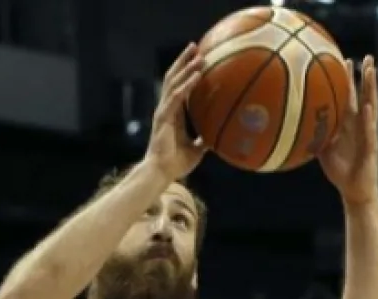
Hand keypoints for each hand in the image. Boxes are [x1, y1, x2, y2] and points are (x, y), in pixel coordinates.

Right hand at [146, 43, 206, 179]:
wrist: (162, 173)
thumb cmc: (176, 163)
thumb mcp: (197, 149)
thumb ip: (203, 140)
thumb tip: (215, 138)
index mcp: (174, 113)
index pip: (179, 86)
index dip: (186, 71)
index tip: (197, 58)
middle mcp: (167, 108)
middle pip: (173, 78)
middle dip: (183, 61)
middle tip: (195, 46)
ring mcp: (164, 111)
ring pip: (174, 82)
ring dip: (186, 67)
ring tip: (198, 56)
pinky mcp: (164, 117)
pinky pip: (177, 97)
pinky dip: (187, 85)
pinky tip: (197, 75)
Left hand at [319, 55, 377, 205]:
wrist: (355, 191)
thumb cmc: (340, 172)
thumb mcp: (323, 151)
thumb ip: (315, 136)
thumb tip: (297, 125)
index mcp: (350, 126)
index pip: (350, 98)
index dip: (347, 81)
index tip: (343, 60)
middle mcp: (361, 126)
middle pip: (364, 96)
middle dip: (364, 77)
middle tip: (365, 57)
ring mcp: (368, 134)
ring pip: (372, 107)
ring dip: (371, 89)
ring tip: (371, 71)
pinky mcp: (371, 147)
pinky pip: (369, 131)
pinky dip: (368, 119)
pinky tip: (367, 107)